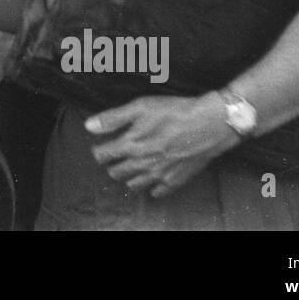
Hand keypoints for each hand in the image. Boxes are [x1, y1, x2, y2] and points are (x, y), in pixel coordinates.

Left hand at [86, 93, 239, 198]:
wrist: (209, 124)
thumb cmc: (174, 112)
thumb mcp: (140, 107)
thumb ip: (113, 118)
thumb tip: (89, 126)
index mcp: (130, 145)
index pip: (103, 155)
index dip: (98, 151)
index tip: (100, 146)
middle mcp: (142, 164)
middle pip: (116, 172)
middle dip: (111, 164)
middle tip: (114, 156)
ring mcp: (159, 175)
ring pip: (134, 184)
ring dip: (128, 176)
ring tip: (130, 166)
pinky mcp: (175, 181)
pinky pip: (157, 192)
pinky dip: (151, 187)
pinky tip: (152, 179)